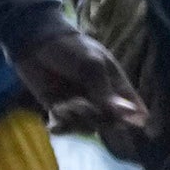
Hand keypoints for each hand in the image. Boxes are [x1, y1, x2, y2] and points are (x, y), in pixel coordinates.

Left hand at [17, 28, 141, 150]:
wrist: (34, 42)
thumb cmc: (70, 48)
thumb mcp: (93, 66)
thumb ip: (107, 93)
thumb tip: (130, 117)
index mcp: (117, 87)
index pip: (136, 110)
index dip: (135, 120)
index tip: (126, 122)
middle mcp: (102, 99)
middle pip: (112, 123)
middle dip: (100, 118)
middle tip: (84, 105)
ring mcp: (82, 106)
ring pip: (89, 127)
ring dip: (78, 120)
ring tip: (65, 106)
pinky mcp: (60, 110)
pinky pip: (67, 127)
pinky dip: (62, 128)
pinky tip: (53, 125)